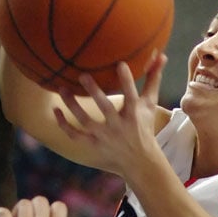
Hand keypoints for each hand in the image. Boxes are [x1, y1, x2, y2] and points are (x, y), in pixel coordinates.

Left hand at [53, 53, 167, 176]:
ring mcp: (105, 136)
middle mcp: (119, 125)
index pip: (131, 95)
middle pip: (105, 108)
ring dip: (73, 106)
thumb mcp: (150, 104)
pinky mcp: (94, 144)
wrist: (140, 160)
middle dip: (94, 92)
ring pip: (85, 121)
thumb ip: (153, 80)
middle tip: (82, 75)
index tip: (120, 64)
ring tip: (62, 89)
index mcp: (134, 113)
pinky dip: (64, 125)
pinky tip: (56, 110)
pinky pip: (76, 136)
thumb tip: (161, 56)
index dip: (127, 80)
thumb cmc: (144, 126)